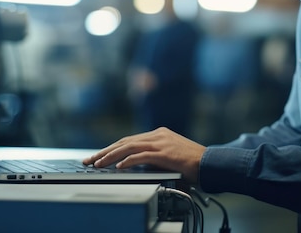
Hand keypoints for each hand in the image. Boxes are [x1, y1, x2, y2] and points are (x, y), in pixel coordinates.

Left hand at [82, 127, 205, 183]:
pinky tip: (118, 166)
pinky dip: (128, 161)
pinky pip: (142, 156)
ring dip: (111, 156)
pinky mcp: (165, 153)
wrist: (210, 163)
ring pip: (129, 147)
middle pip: (125, 141)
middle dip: (105, 151)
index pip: (129, 140)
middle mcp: (158, 134)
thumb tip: (134, 164)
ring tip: (98, 164)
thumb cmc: (192, 163)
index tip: (98, 156)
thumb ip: (154, 157)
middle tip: (90, 160)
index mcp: (159, 134)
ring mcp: (161, 142)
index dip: (112, 148)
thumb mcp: (169, 156)